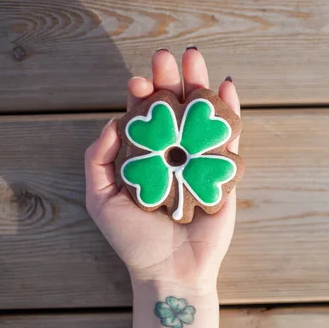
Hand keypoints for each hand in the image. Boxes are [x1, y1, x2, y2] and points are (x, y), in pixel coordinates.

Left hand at [85, 49, 239, 293]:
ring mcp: (201, 162)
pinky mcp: (225, 173)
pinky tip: (226, 86)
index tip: (137, 82)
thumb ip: (98, 158)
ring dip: (200, 85)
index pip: (145, 119)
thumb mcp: (101, 198)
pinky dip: (230, 112)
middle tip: (166, 57)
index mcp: (146, 159)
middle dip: (170, 81)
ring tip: (194, 57)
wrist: (171, 271)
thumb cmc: (133, 240)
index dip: (141, 97)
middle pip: (174, 110)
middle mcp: (174, 156)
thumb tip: (114, 120)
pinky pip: (229, 138)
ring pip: (202, 117)